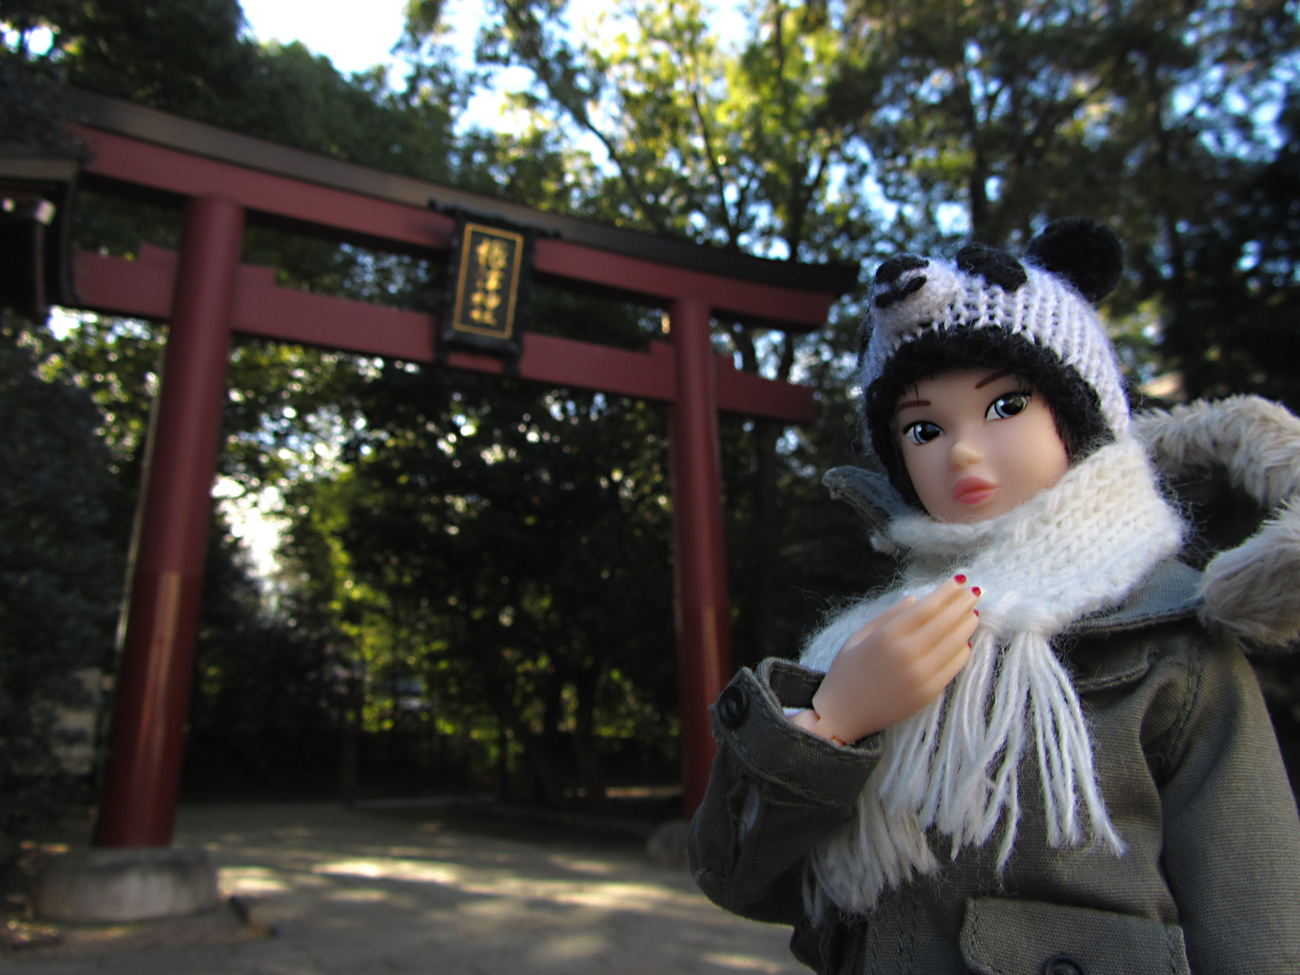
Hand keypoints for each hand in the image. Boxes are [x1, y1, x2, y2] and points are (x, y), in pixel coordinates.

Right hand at [796, 577, 979, 743]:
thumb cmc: (846, 671)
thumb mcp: (859, 635)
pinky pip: (953, 668)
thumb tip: (916, 599)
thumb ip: (889, 615)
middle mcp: (906, 654)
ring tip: (973, 613)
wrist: (842, 714)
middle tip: (975, 592)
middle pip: (945, 622)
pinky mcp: (927, 694)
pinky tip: (965, 641)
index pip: (928, 608)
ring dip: (967, 626)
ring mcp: (920, 676)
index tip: (960, 579)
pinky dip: (962, 652)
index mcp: (887, 636)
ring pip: (954, 644)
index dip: (947, 592)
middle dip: (963, 604)